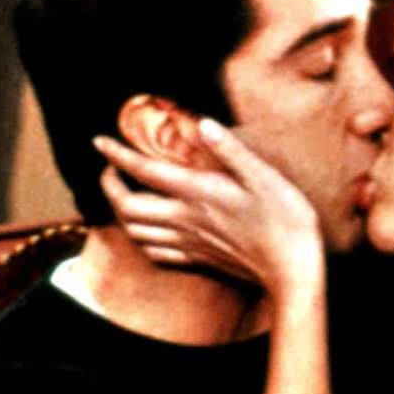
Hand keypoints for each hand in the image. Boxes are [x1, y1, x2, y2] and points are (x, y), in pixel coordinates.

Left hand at [94, 119, 322, 294]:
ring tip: (123, 196)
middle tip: (109, 170)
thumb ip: (232, 150)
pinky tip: (148, 231)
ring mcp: (191, 243)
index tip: (100, 142)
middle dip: (110, 187)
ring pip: (136, 233)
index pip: (145, 171)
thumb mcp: (266, 176)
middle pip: (127, 208)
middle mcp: (187, 220)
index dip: (117, 155)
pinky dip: (141, 240)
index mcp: (199, 193)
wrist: (293, 269)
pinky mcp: (199, 259)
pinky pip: (156, 254)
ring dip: (121, 213)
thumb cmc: (286, 220)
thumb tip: (203, 124)